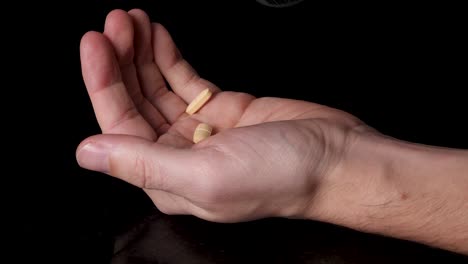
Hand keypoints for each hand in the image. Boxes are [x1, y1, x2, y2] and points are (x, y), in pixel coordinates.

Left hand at [76, 9, 366, 221]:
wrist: (334, 159)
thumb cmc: (280, 175)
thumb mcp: (205, 175)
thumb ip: (143, 164)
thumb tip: (86, 154)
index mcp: (167, 179)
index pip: (119, 125)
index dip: (103, 83)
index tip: (95, 43)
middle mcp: (178, 156)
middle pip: (135, 103)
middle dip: (121, 60)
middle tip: (114, 23)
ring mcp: (200, 131)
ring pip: (157, 88)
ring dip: (142, 54)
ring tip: (130, 20)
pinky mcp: (222, 109)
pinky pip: (185, 80)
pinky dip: (169, 57)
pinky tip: (157, 37)